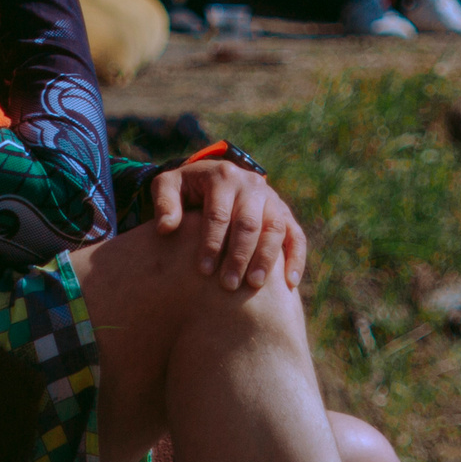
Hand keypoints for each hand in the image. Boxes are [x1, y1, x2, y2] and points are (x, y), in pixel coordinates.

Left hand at [152, 157, 306, 291]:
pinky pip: (295, 235)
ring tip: (254, 284)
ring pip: (274, 229)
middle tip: (228, 284)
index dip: (211, 243)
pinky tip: (289, 284)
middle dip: (238, 256)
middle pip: (248, 223)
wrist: (215, 177)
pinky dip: (296, 258)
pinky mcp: (284, 213)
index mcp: (222, 176)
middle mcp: (251, 185)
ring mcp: (271, 198)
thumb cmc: (188, 188)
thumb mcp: (169, 186)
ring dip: (266, 259)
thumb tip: (166, 227)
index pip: (218, 214)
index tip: (203, 270)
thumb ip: (164, 203)